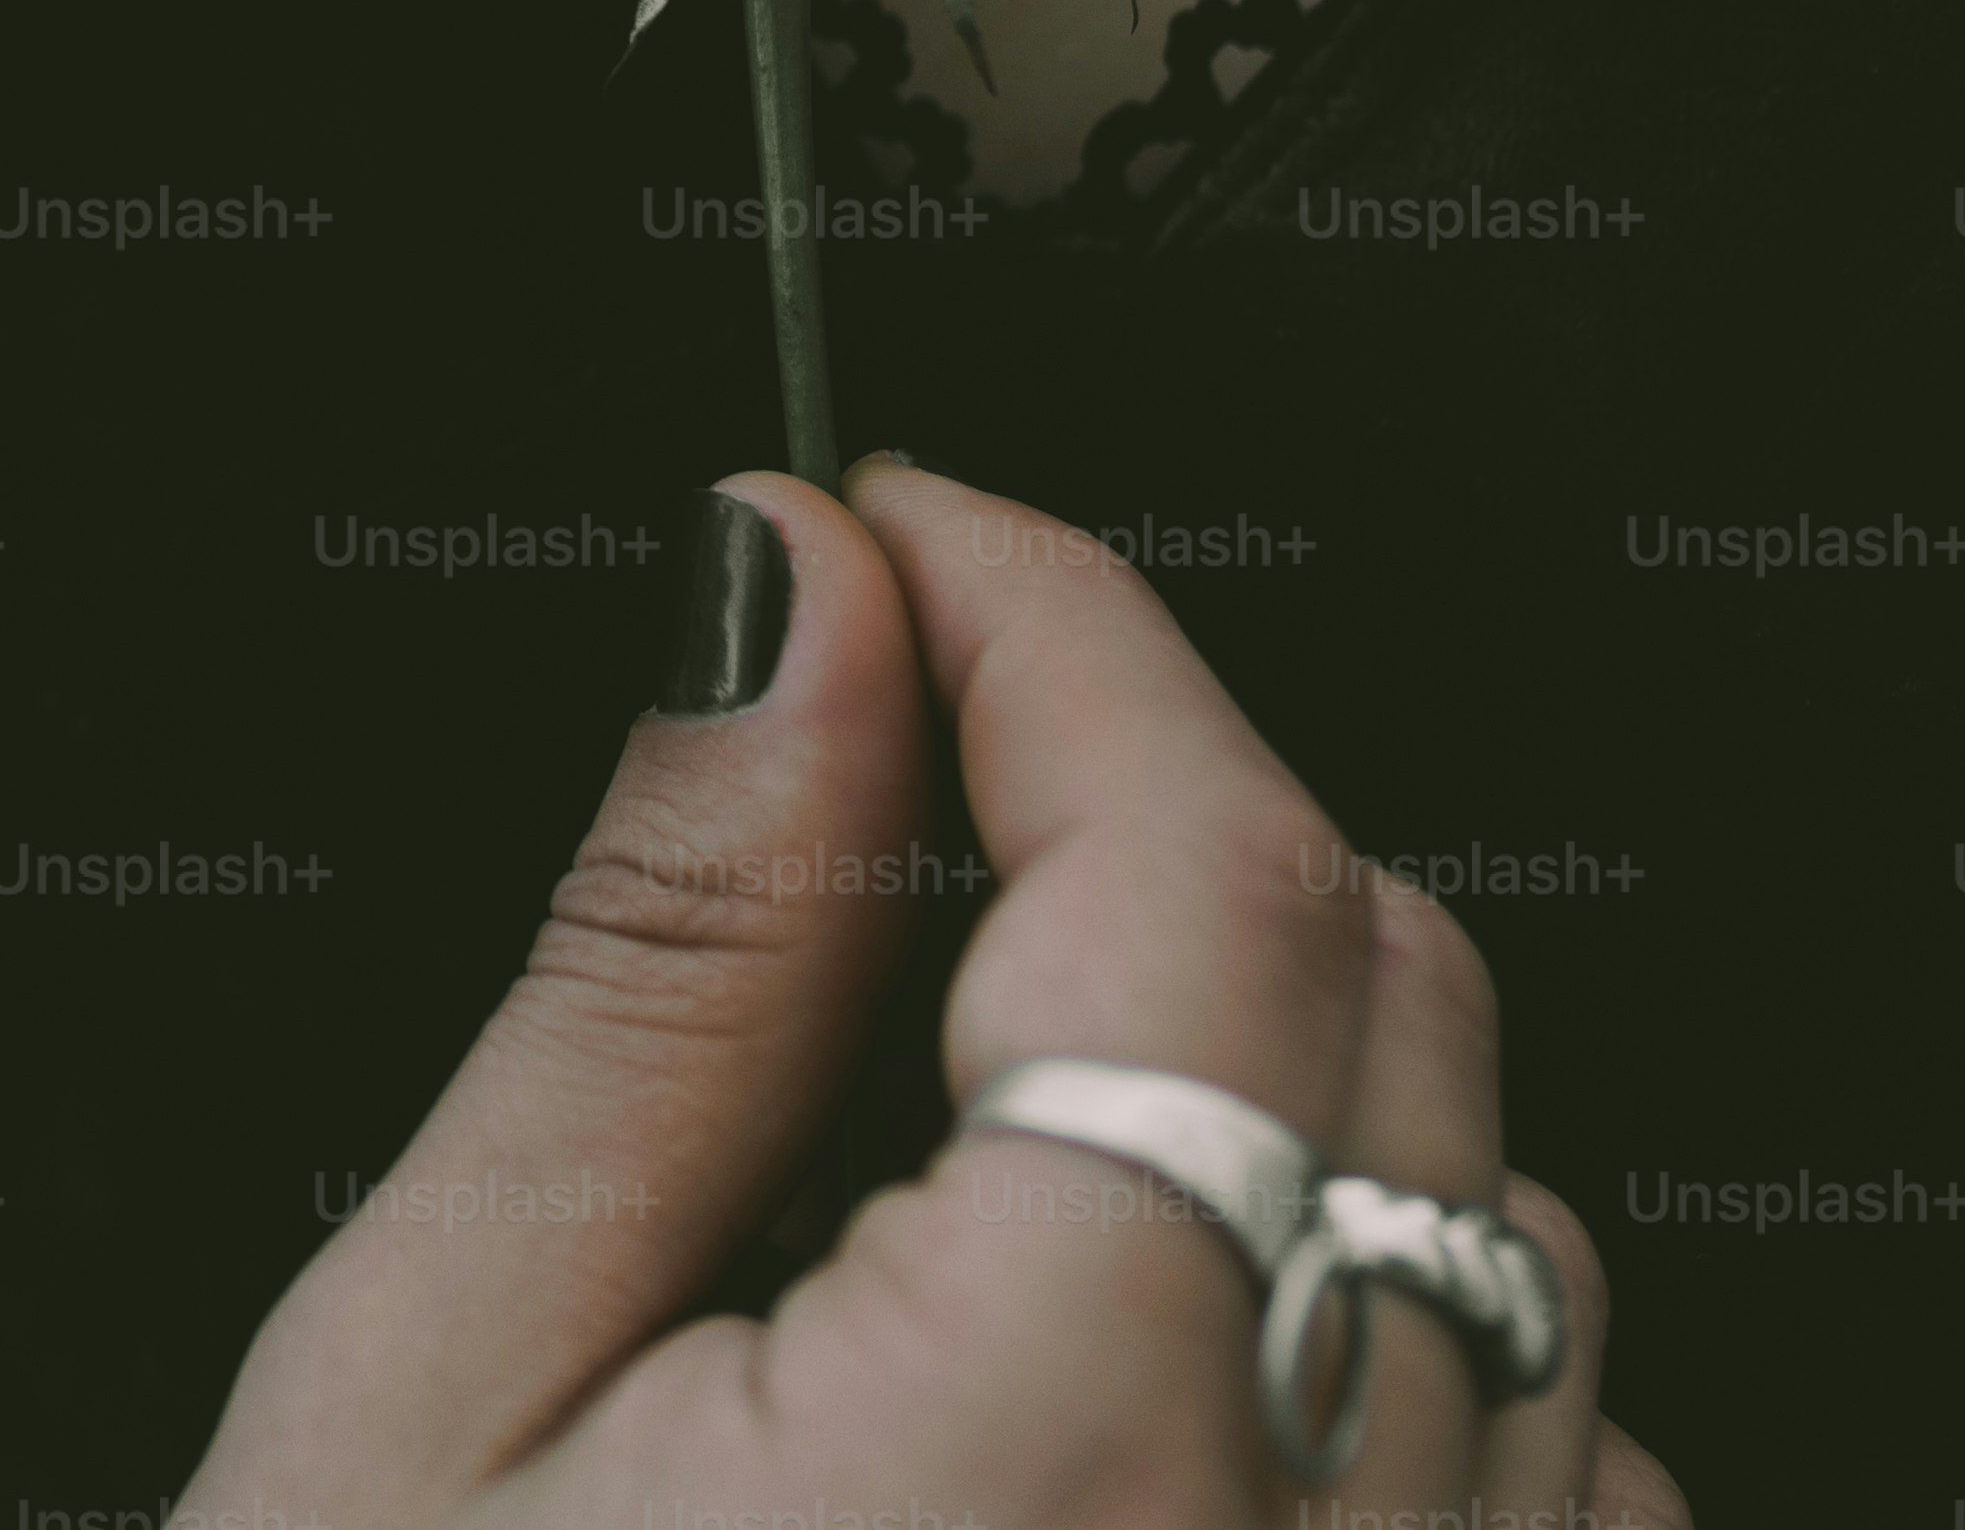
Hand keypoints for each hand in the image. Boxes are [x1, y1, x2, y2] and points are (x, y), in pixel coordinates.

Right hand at [178, 454, 1685, 1527]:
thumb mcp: (418, 1394)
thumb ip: (661, 973)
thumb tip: (787, 603)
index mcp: (1055, 1458)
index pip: (1210, 864)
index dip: (1056, 615)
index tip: (894, 531)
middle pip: (1396, 1007)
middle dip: (1153, 809)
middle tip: (862, 779)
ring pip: (1508, 1236)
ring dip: (1274, 1074)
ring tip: (948, 1118)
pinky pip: (1546, 1492)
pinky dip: (1372, 1346)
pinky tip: (1116, 1383)